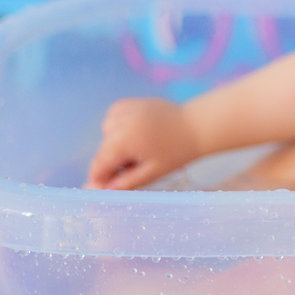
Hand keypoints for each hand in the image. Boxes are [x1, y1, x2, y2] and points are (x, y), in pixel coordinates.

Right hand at [85, 98, 200, 189]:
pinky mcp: (128, 103)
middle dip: (112, 163)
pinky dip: (117, 129)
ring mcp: (124, 109)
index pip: (99, 164)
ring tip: (139, 150)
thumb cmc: (177, 152)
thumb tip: (104, 191)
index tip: (105, 189)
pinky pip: (113, 119)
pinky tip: (134, 134)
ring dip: (114, 145)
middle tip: (134, 169)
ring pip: (106, 134)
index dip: (99, 178)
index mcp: (125, 139)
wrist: (196, 125)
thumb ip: (126, 182)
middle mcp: (121, 121)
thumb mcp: (153, 172)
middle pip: (103, 150)